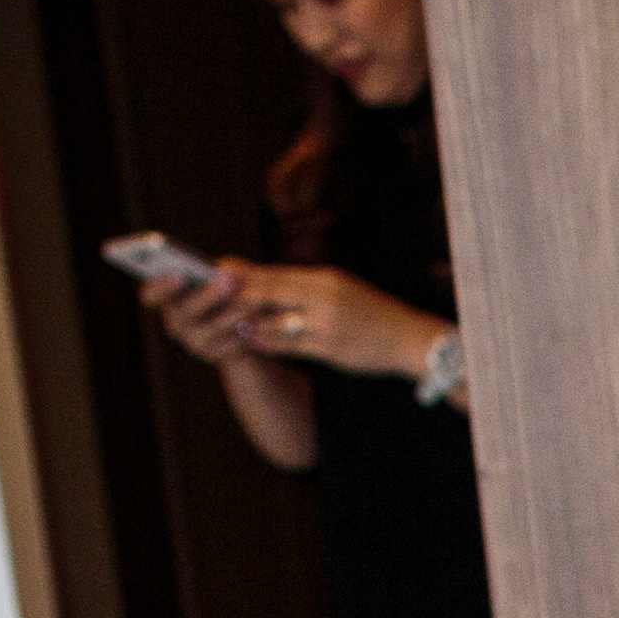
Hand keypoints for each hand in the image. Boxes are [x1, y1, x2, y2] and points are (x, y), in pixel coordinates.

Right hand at [146, 259, 277, 362]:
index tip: (178, 274)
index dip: (161, 287)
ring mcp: (193, 341)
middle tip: (228, 280)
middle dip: (208, 295)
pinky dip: (243, 333)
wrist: (245, 322)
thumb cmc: (230, 287)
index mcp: (168, 297)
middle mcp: (175, 322)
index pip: (151, 295)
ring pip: (211, 329)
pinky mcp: (215, 355)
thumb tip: (228, 272)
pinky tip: (257, 322)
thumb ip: (223, 269)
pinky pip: (228, 346)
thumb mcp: (227, 272)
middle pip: (185, 312)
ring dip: (232, 314)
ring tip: (252, 300)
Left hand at [213, 263, 446, 383]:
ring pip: (277, 321)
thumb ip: (305, 287)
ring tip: (226, 319)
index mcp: (325, 281)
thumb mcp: (340, 290)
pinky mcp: (331, 349)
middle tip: (210, 293)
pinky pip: (291, 345)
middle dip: (239, 293)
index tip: (219, 268)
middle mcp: (324, 298)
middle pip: (271, 293)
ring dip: (250, 320)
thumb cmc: (370, 314)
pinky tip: (252, 339)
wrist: (408, 338)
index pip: (277, 274)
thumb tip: (267, 281)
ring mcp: (327, 325)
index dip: (246, 273)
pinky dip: (268, 341)